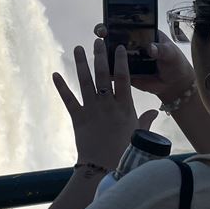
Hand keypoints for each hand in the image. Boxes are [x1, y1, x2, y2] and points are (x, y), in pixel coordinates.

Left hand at [53, 39, 159, 168]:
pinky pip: (68, 100)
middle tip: (97, 40)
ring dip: (81, 64)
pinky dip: (61, 87)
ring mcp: (92, 110)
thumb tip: (154, 111)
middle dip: (100, 56)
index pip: (124, 79)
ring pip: (85, 82)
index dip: (121, 61)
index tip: (119, 47)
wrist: (102, 167)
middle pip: (103, 75)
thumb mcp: (138, 134)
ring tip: (78, 48)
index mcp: (124, 107)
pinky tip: (55, 74)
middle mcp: (107, 105)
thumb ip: (145, 120)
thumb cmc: (124, 151)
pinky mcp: (78, 118)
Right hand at [93, 24, 194, 103]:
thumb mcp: (171, 53)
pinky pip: (111, 68)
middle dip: (103, 28)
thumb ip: (162, 49)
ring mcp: (126, 56)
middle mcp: (131, 42)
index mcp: (143, 32)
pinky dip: (104, 67)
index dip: (114, 8)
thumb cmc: (174, 63)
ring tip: (99, 46)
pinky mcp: (123, 71)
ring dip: (101, 47)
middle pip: (112, 32)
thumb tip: (151, 48)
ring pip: (109, 49)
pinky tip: (99, 65)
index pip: (127, 18)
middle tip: (102, 31)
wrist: (174, 84)